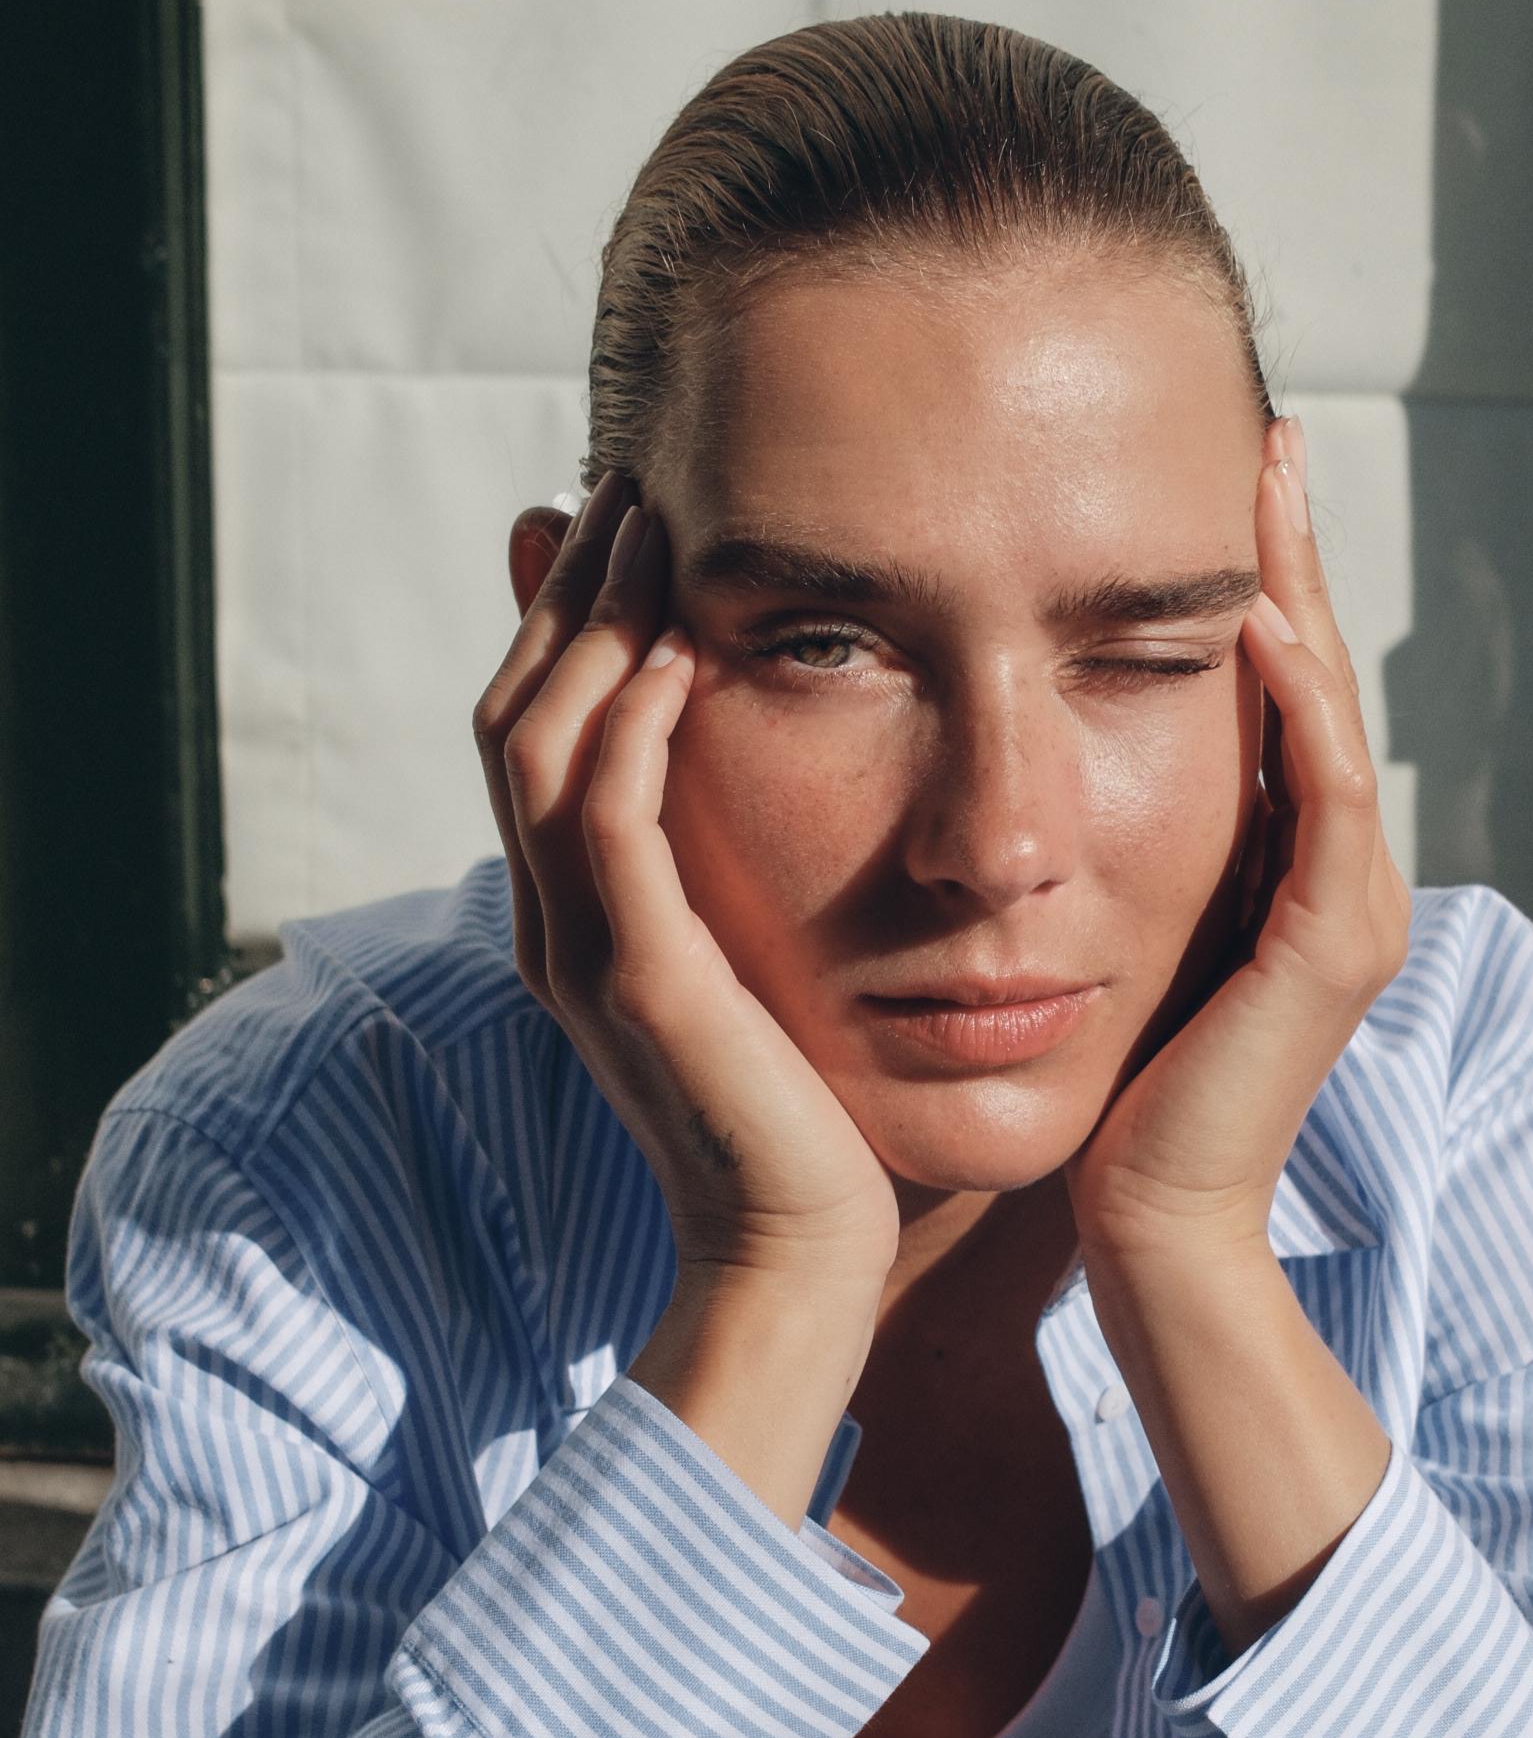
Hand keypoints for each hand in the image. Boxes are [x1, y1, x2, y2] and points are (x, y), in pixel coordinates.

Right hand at [473, 473, 901, 1309]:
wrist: (805, 1259)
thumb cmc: (811, 1124)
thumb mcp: (764, 972)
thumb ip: (740, 880)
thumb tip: (774, 802)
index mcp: (577, 919)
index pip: (537, 730)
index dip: (568, 616)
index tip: (632, 513)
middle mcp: (556, 927)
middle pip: (516, 713)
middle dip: (568, 591)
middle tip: (629, 478)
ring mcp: (585, 955)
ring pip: (540, 750)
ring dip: (590, 628)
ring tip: (648, 523)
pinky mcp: (643, 985)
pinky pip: (609, 830)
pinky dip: (630, 733)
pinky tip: (677, 653)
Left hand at [1066, 416, 1409, 1266]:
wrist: (1147, 1222)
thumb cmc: (1105, 1101)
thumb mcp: (1101, 945)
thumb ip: (1098, 859)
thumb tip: (1016, 772)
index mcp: (1284, 871)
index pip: (1274, 698)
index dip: (1252, 587)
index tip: (1213, 476)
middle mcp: (1336, 877)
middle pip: (1318, 681)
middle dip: (1293, 559)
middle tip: (1269, 436)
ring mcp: (1350, 908)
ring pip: (1334, 717)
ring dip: (1305, 597)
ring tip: (1273, 489)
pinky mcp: (1333, 946)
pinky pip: (1329, 799)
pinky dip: (1298, 709)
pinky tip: (1259, 626)